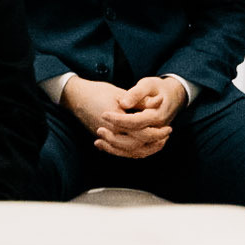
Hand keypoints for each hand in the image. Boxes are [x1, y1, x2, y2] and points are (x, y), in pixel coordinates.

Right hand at [63, 76, 179, 159]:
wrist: (76, 97)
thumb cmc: (97, 92)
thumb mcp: (121, 93)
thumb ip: (140, 100)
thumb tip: (158, 102)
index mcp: (116, 120)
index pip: (141, 132)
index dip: (156, 132)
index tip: (167, 128)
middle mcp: (110, 132)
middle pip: (136, 146)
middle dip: (153, 143)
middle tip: (166, 136)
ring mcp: (105, 137)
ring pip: (128, 152)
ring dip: (145, 150)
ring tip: (157, 143)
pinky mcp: (103, 139)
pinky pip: (119, 151)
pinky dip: (132, 152)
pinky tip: (142, 148)